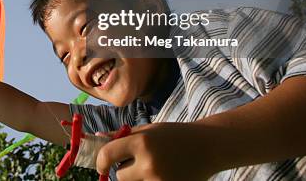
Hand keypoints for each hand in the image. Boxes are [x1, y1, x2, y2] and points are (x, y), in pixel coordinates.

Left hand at [96, 122, 214, 180]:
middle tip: (140, 161)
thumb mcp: (148, 130)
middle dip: (125, 170)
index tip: (102, 164)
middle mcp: (149, 163)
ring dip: (138, 179)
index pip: (108, 155)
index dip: (101, 161)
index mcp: (142, 142)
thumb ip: (122, 136)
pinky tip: (162, 174)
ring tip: (155, 167)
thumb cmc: (174, 135)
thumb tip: (96, 138)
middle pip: (120, 176)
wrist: (208, 147)